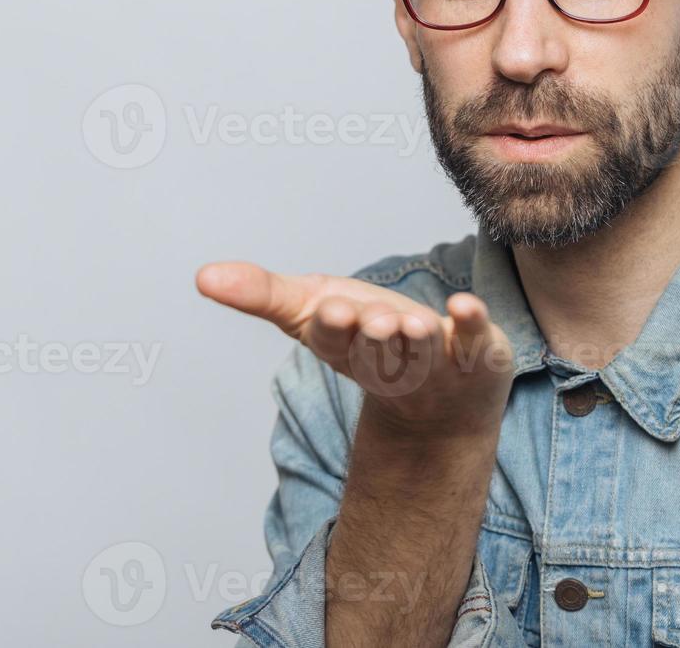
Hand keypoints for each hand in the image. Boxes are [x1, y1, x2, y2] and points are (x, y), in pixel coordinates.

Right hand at [196, 262, 513, 434]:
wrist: (442, 402)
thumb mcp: (312, 312)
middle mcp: (391, 362)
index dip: (334, 326)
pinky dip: (472, 325)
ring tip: (413, 322)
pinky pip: (476, 340)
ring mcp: (437, 363)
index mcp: (347, 349)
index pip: (334, 340)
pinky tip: (464, 306)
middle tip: (376, 321)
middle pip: (379, 351)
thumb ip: (262, 293)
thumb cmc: (369, 341)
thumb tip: (202, 276)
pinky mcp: (477, 354)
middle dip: (376, 337)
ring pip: (426, 351)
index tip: (330, 310)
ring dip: (420, 337)